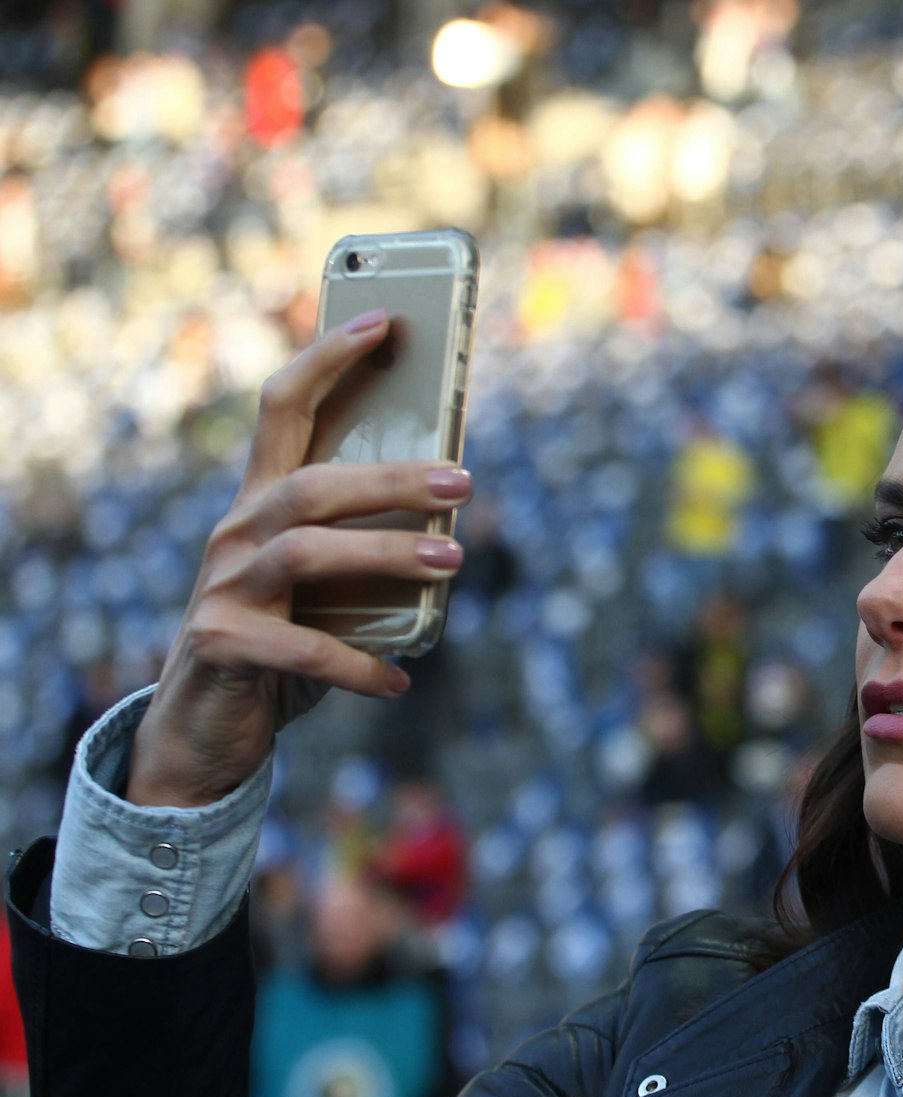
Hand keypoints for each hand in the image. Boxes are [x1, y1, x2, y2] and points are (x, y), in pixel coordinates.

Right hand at [124, 309, 473, 807]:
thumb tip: (456, 533)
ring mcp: (222, 588)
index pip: (284, 408)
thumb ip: (366, 554)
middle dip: (391, 478)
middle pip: (313, 484)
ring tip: (452, 564)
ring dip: (386, 554)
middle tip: (463, 484)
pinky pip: (301, 647)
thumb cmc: (282, 646)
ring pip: (307, 551)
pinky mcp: (220, 644)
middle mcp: (236, 534)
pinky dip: (358, 664)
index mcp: (262, 506)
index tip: (384, 321)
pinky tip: (399, 682)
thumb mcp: (326, 590)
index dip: (328, 359)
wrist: (203, 733)